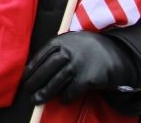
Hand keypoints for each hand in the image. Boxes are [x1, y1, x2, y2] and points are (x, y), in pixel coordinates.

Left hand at [23, 31, 138, 104]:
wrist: (115, 53)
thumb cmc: (87, 49)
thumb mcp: (72, 42)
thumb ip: (56, 49)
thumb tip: (35, 67)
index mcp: (63, 40)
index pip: (42, 54)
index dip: (32, 67)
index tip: (24, 77)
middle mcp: (69, 51)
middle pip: (48, 68)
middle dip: (35, 80)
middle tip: (28, 90)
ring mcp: (79, 64)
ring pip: (57, 81)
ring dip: (45, 92)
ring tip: (37, 100)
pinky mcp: (88, 77)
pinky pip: (73, 90)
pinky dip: (66, 96)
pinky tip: (63, 100)